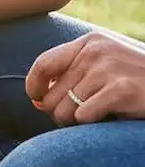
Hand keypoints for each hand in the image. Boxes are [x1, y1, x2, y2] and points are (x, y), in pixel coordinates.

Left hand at [26, 31, 144, 124]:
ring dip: (77, 122)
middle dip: (60, 113)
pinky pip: (83, 118)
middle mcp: (95, 52)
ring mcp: (108, 70)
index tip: (37, 100)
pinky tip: (114, 116)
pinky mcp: (121, 90)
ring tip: (101, 114)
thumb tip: (36, 101)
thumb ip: (74, 75)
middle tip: (83, 115)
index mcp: (90, 42)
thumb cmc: (140, 80)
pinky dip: (94, 124)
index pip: (43, 64)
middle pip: (51, 96)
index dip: (33, 86)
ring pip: (64, 111)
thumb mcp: (108, 65)